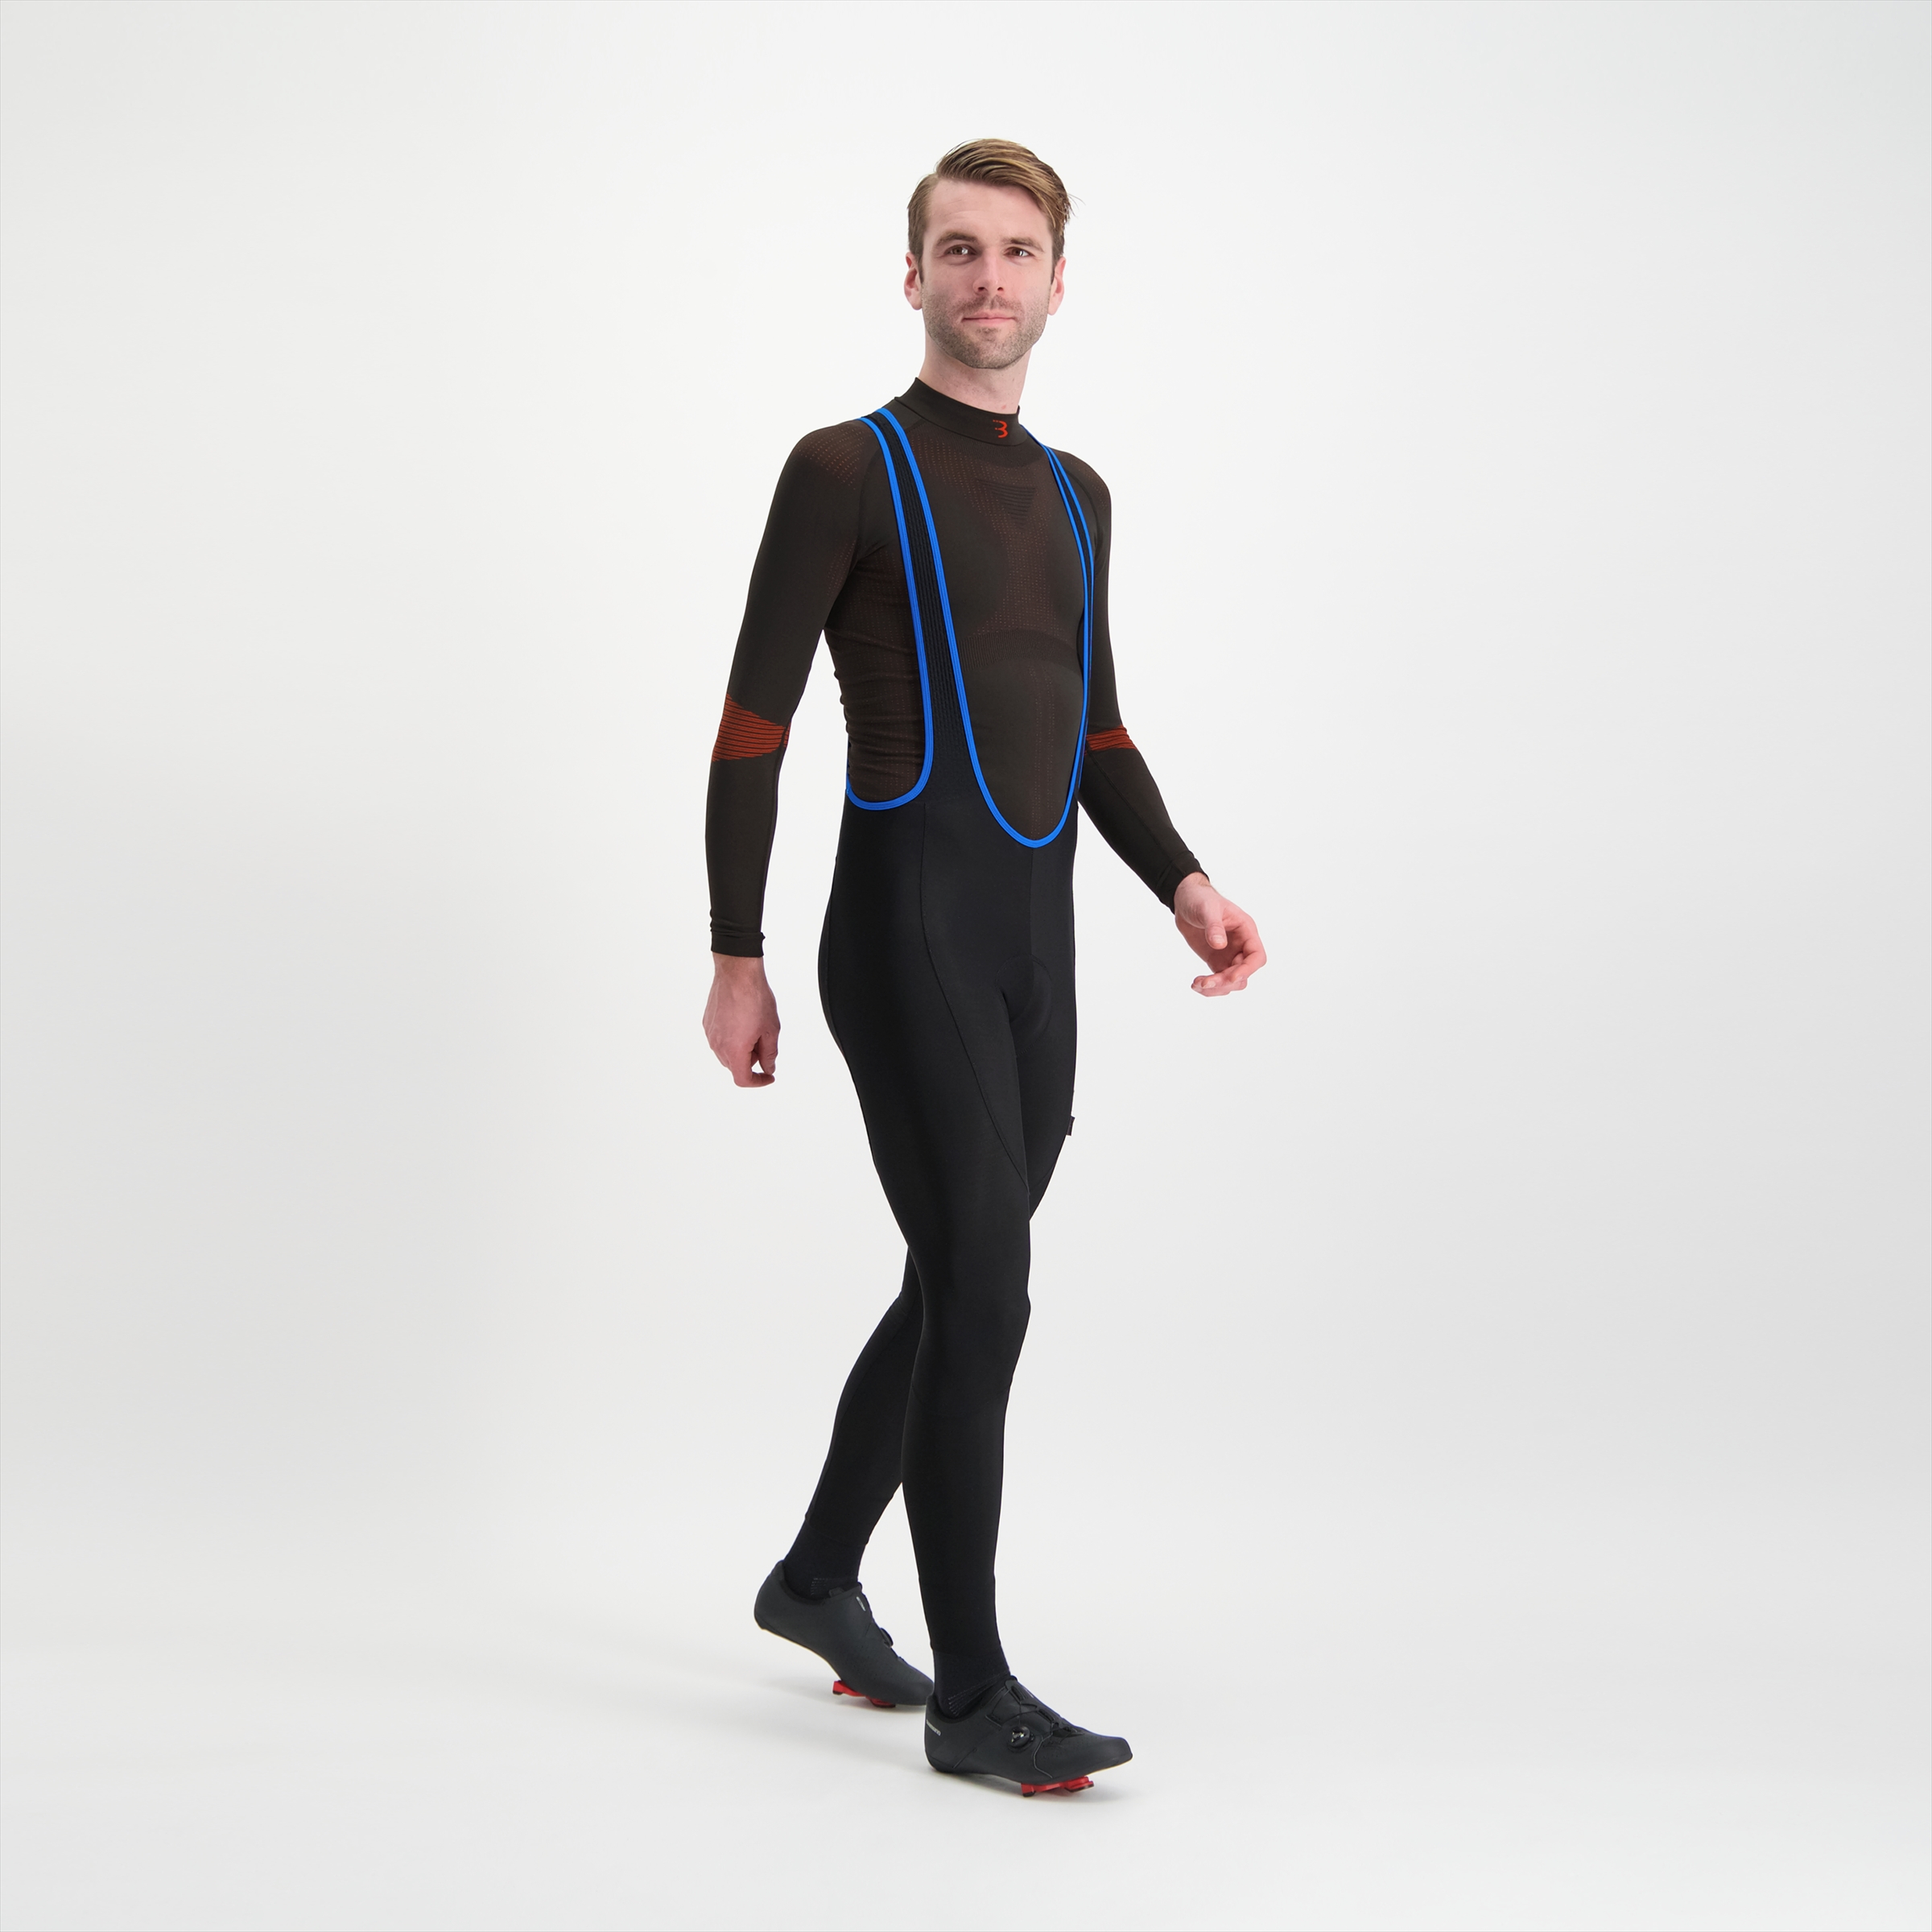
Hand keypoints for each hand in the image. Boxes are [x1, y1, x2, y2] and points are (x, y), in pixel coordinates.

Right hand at [704, 953, 779, 1085]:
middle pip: (734, 1066)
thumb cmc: (754, 997)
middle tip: (764, 1043)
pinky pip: (719, 1039)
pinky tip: (742, 1021)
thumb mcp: (770, 1030)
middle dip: (751, 1061)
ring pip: (726, 1053)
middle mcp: (718, 1045)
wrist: (737, 973)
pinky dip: (732, 1038)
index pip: (743, 1079)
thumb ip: (769, 1054)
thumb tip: (768, 1068)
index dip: (758, 1082)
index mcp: (734, 1050)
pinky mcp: (707, 1023)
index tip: (767, 1076)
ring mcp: (710, 1034)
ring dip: (741, 1049)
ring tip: (754, 1028)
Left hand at [1172, 873, 1266, 995]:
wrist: (1186, 902)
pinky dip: (1208, 987)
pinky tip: (1195, 984)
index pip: (1257, 956)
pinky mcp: (1216, 962)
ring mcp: (1229, 955)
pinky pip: (1218, 981)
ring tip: (1197, 984)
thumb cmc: (1201, 899)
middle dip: (1226, 981)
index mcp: (1246, 931)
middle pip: (1243, 974)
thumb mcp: (1207, 909)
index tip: (1231, 977)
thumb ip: (1214, 926)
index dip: (1247, 969)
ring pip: (1231, 982)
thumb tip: (1219, 945)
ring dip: (1216, 988)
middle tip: (1205, 982)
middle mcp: (1241, 946)